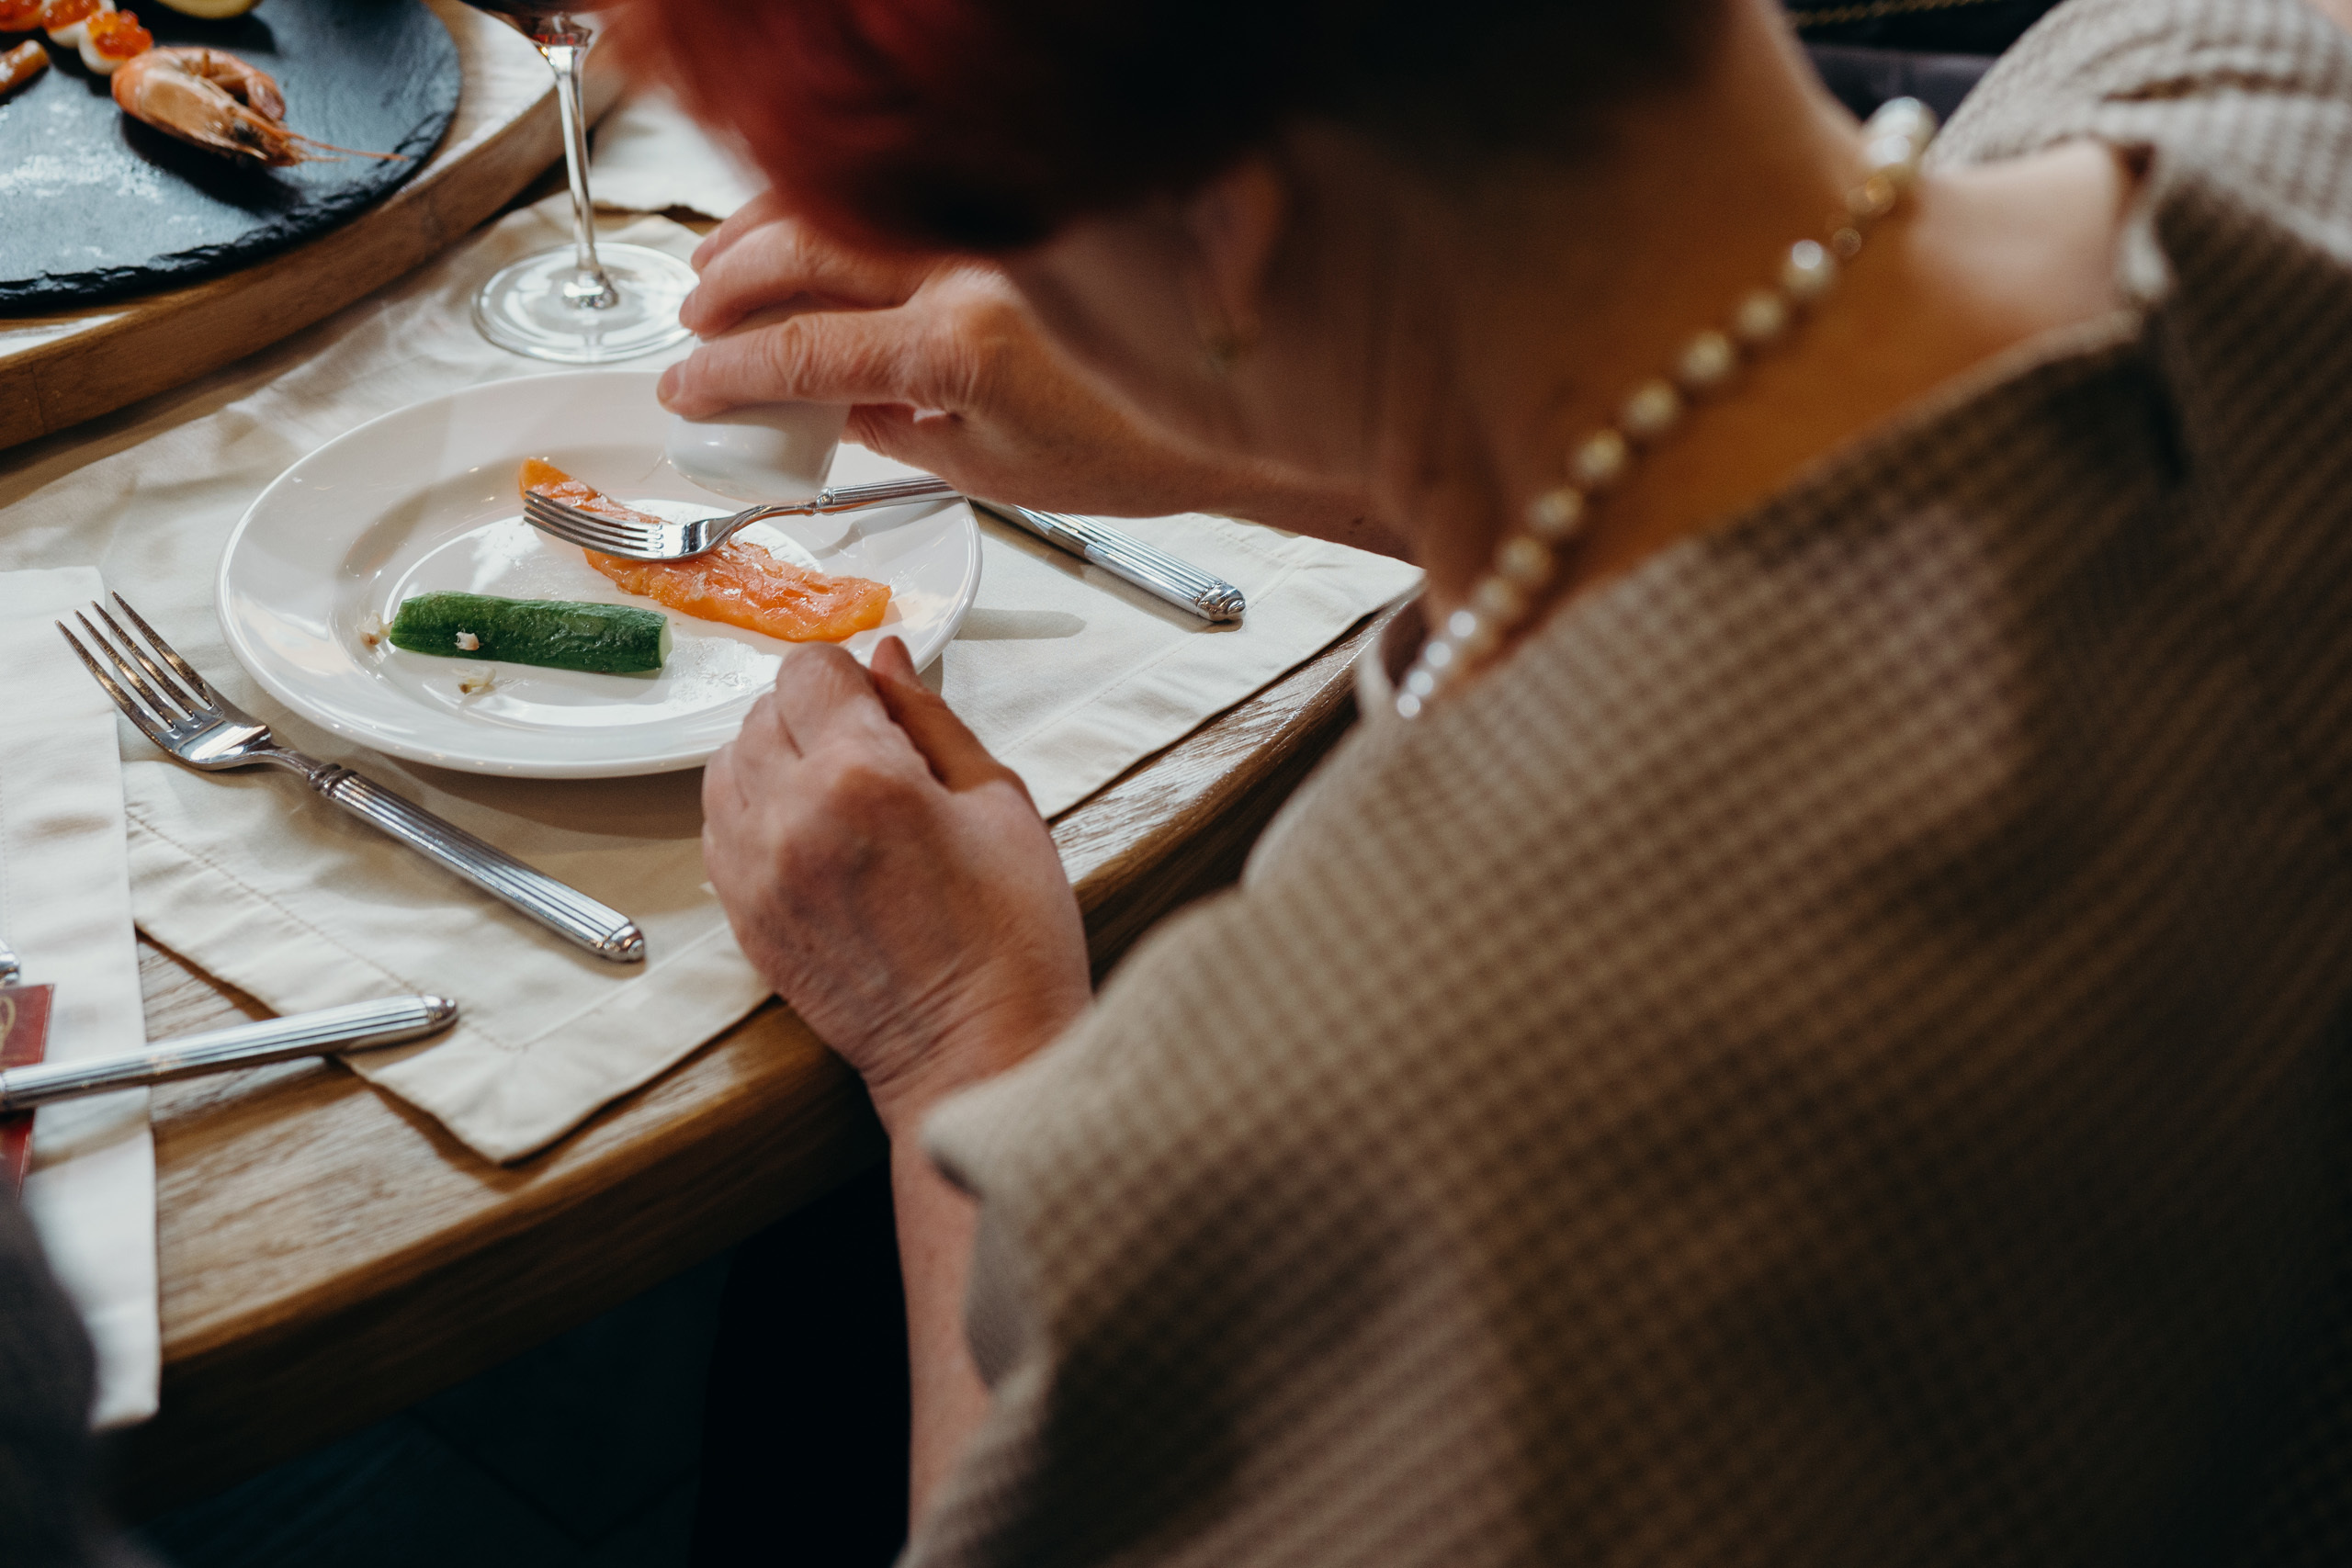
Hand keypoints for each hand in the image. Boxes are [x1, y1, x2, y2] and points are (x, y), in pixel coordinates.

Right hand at [660, 196, 1386, 542]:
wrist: (1230, 409)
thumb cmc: (1132, 452)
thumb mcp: (991, 473)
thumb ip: (891, 431)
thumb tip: (817, 407)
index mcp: (960, 348)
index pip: (804, 352)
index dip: (727, 373)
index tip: (684, 391)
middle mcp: (973, 269)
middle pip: (807, 252)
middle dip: (729, 284)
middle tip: (691, 322)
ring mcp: (994, 232)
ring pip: (848, 203)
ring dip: (767, 231)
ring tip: (718, 267)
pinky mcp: (1014, 218)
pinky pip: (900, 199)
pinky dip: (837, 209)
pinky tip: (804, 231)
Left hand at [701, 635, 1090, 1131]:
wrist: (978, 1056)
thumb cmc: (1012, 940)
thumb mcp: (999, 802)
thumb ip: (931, 719)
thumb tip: (886, 659)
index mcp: (864, 776)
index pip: (811, 671)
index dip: (851, 677)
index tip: (881, 705)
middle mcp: (792, 817)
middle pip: (763, 712)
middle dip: (814, 715)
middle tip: (874, 756)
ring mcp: (756, 873)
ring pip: (727, 765)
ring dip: (774, 760)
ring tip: (838, 795)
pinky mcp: (744, 918)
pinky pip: (717, 828)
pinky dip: (754, 813)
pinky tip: (812, 837)